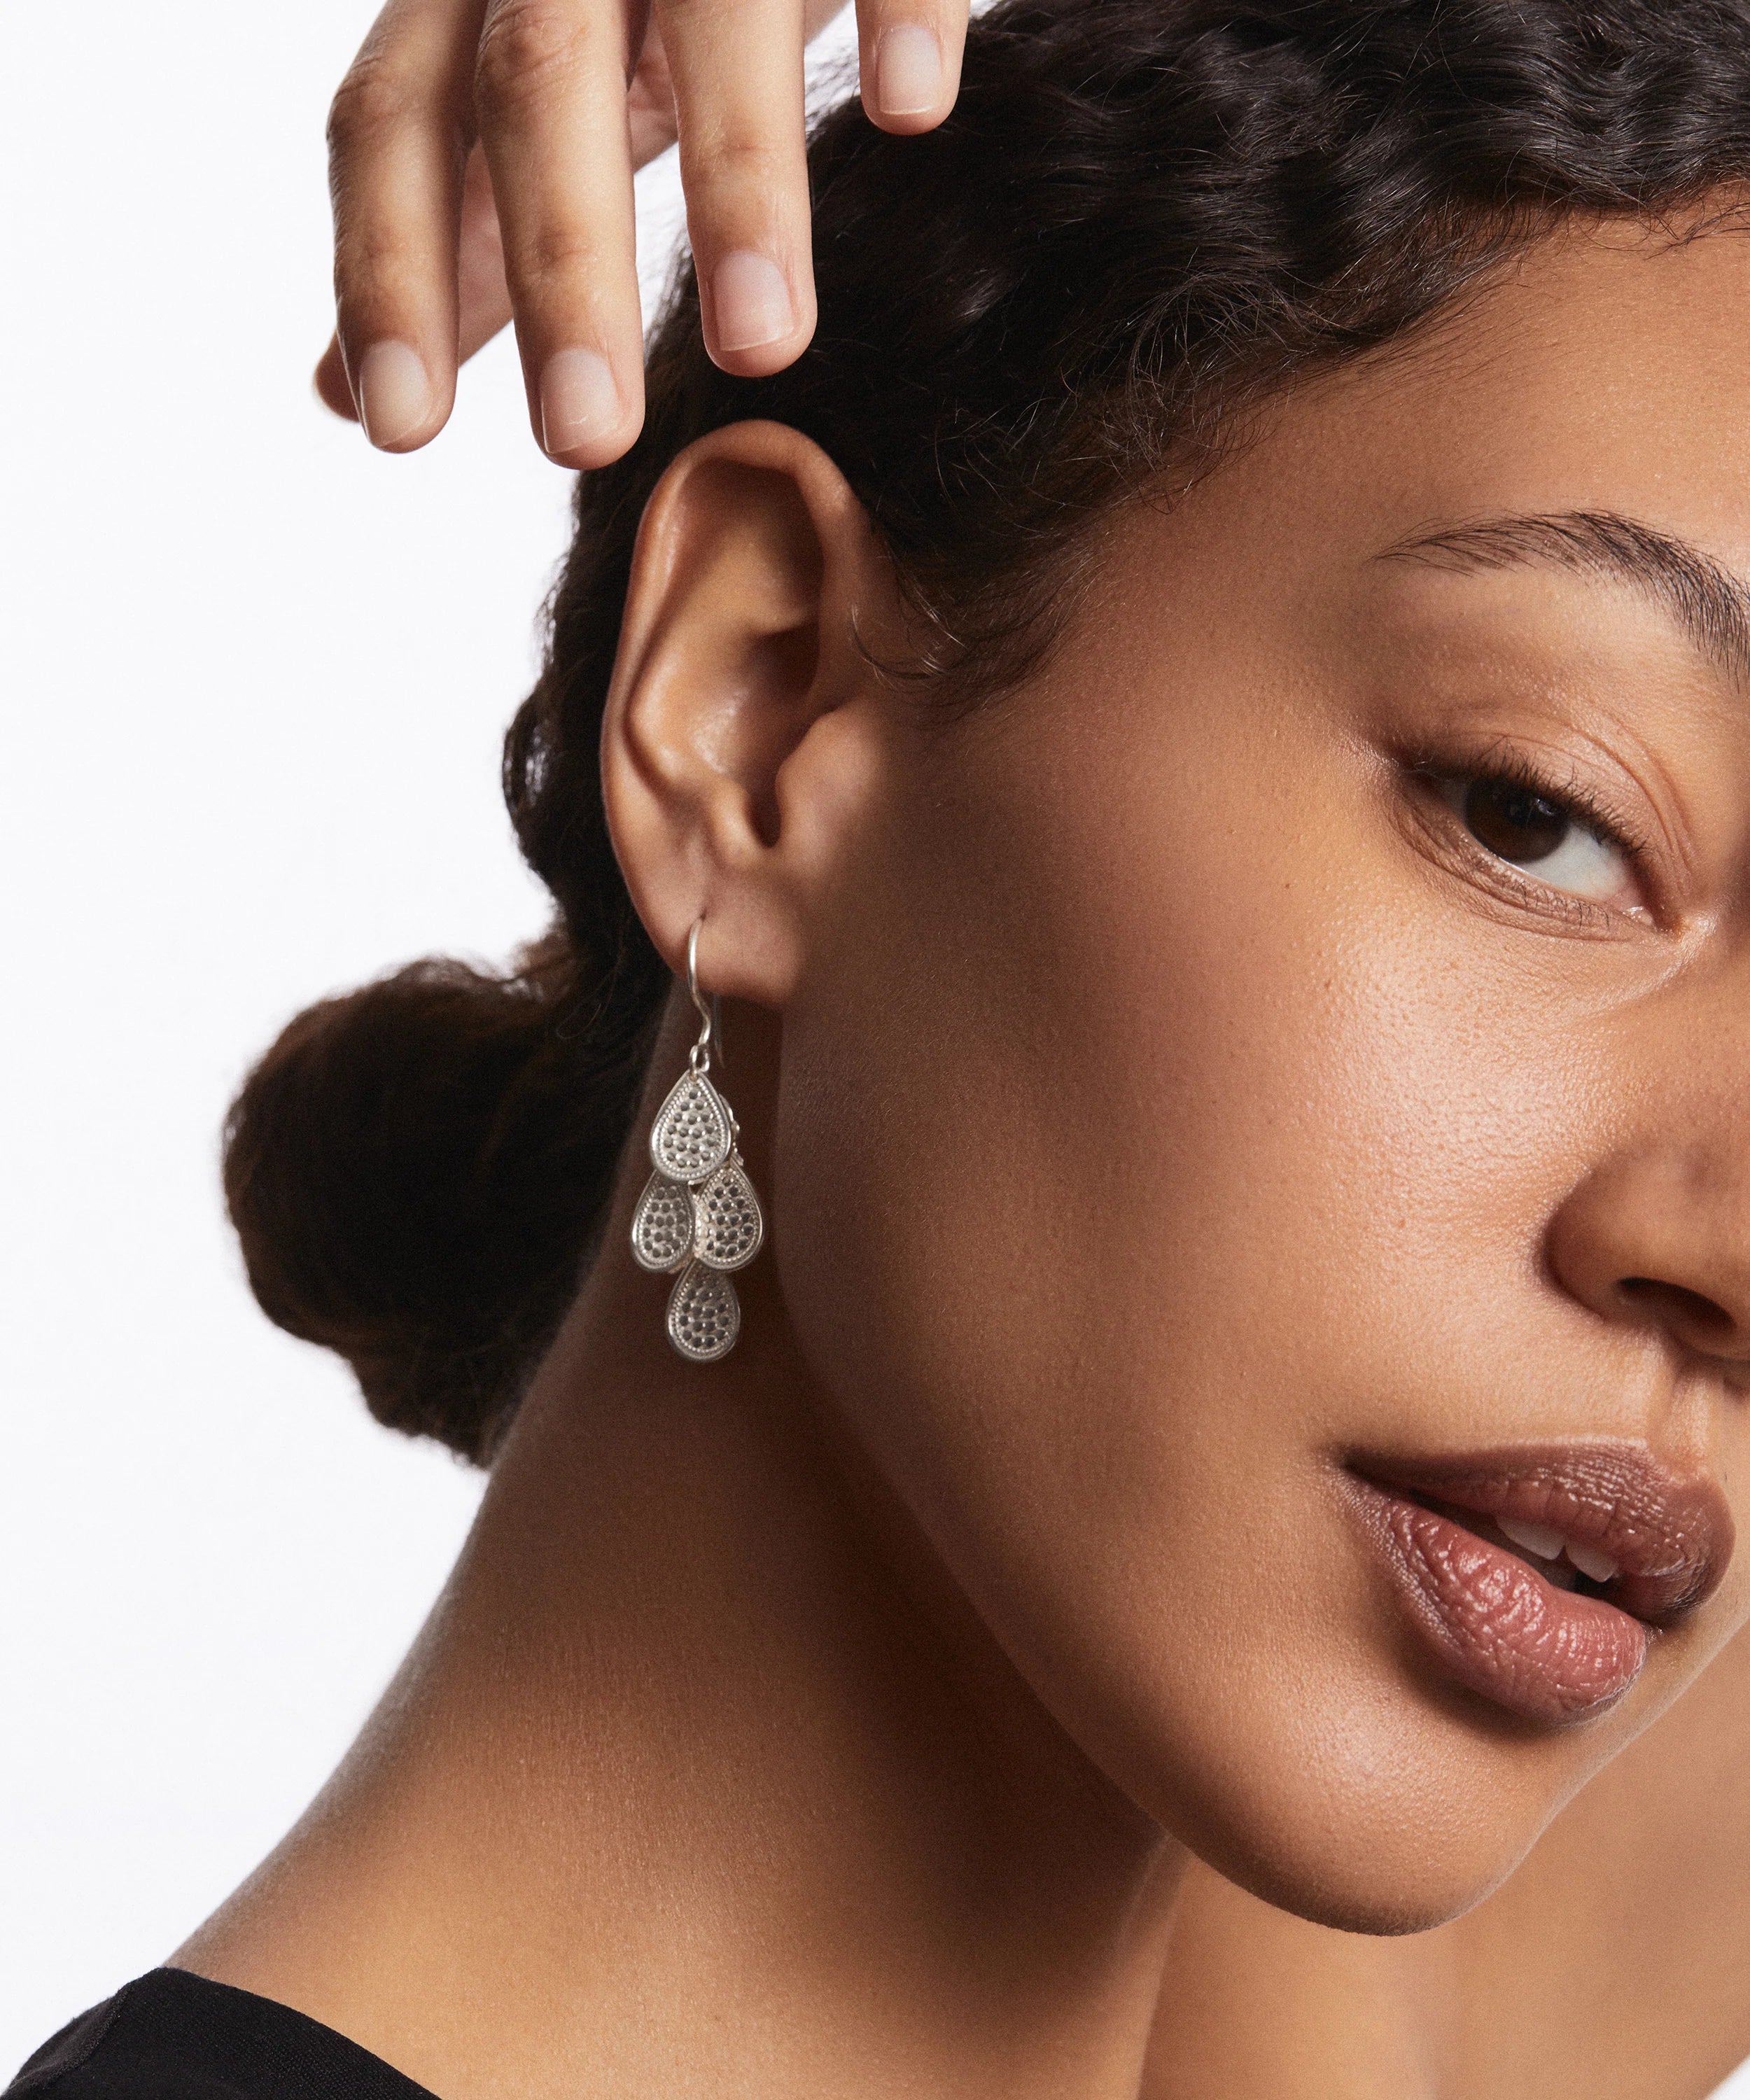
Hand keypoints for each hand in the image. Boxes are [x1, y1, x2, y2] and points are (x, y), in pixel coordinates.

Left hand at [315, 0, 969, 466]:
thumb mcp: (526, 92)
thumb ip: (453, 225)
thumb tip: (335, 395)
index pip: (394, 122)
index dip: (387, 269)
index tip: (399, 430)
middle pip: (535, 87)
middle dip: (558, 269)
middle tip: (584, 441)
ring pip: (711, 20)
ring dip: (736, 186)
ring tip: (759, 348)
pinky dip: (900, 8)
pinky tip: (911, 111)